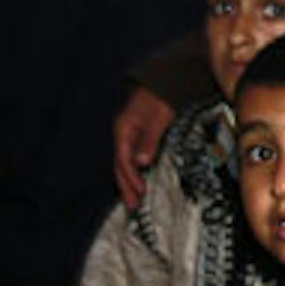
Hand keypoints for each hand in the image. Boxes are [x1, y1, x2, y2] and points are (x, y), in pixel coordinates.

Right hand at [113, 86, 175, 207]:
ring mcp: (129, 134)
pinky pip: (131, 157)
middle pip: (120, 164)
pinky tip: (139, 179)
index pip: (123, 160)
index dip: (131, 178)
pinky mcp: (137, 135)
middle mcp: (123, 133)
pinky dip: (134, 171)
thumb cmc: (160, 97)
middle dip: (125, 186)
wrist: (165, 80)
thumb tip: (141, 163)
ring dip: (129, 181)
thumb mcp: (157, 119)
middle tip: (132, 206)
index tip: (140, 193)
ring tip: (135, 199)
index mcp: (123, 129)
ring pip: (125, 162)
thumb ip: (149, 141)